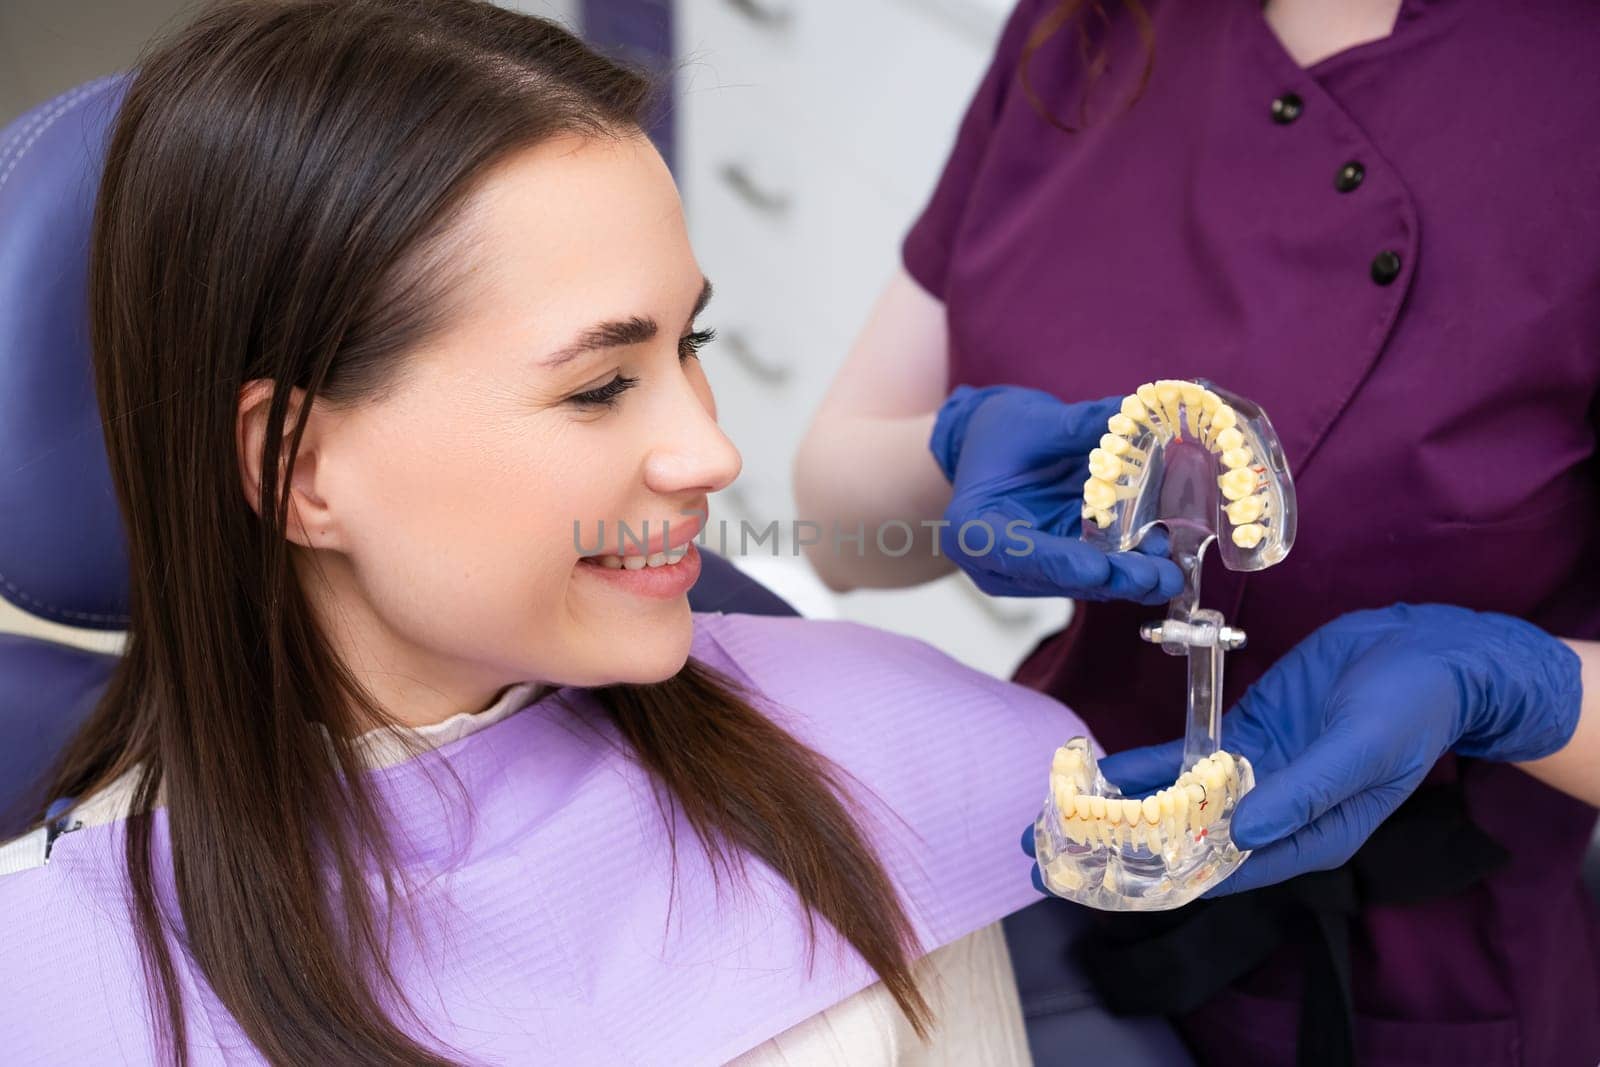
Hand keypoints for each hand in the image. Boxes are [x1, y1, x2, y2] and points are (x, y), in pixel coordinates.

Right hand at [930, 384, 1182, 603]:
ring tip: (1170, 572)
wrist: (990, 444)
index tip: (1098, 568)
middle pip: (1056, 577)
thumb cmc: (999, 431)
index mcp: (972, 527)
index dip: (1058, 562)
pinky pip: (1095, 570)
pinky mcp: (1059, 566)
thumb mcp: (1032, 421)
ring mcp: (1029, 570)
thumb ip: (1077, 424)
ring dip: (1128, 577)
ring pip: (1082, 581)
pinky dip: (1127, 564)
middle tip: (1155, 577)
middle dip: (1110, 578)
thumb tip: (1135, 409)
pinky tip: (1163, 557)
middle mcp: (997, 562)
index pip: (1012, 552)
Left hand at [1086, 603, 1582, 894]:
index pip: (1226, 873)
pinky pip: (1186, 759)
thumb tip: (1244, 834)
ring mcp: (1256, 776)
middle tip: (1049, 859)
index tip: (1106, 887)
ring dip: (1123, 812)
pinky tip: (1104, 770)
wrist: (1423, 654)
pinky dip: (1147, 766)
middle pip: (1188, 845)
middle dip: (1122, 853)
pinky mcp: (1247, 737)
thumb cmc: (1409, 710)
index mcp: (1310, 838)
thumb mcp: (1361, 751)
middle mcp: (1275, 817)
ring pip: (1178, 804)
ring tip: (1056, 821)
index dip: (1165, 882)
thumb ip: (1304, 792)